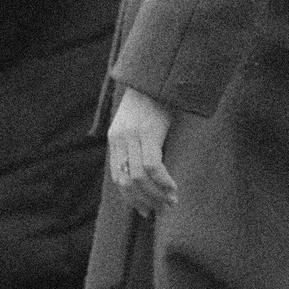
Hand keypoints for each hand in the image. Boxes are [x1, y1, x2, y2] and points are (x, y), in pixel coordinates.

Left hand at [106, 87, 178, 216]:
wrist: (158, 77)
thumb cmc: (153, 102)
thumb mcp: (138, 125)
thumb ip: (137, 146)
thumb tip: (148, 174)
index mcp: (115, 140)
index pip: (118, 178)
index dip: (131, 198)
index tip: (145, 211)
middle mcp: (120, 140)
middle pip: (127, 182)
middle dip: (144, 201)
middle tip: (160, 211)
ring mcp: (132, 136)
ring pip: (139, 177)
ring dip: (156, 194)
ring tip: (170, 203)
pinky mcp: (148, 132)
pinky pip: (153, 165)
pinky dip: (163, 181)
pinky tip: (173, 188)